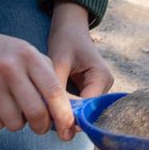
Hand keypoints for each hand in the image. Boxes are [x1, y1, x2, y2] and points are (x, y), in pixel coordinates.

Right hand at [0, 23, 75, 138]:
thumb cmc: (3, 54)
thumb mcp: (27, 54)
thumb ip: (48, 77)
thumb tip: (69, 110)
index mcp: (28, 56)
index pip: (53, 91)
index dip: (64, 115)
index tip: (68, 129)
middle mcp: (9, 69)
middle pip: (36, 113)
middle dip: (42, 126)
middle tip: (40, 126)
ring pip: (15, 124)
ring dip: (17, 123)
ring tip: (12, 108)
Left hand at [48, 2, 113, 122]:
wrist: (70, 27)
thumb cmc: (66, 40)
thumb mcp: (59, 61)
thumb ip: (56, 88)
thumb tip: (50, 114)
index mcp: (102, 77)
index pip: (87, 107)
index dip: (69, 116)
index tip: (48, 121)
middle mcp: (105, 85)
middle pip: (87, 112)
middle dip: (66, 116)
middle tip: (43, 121)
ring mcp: (99, 88)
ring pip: (82, 110)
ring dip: (65, 113)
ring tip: (44, 115)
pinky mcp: (91, 89)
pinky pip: (79, 104)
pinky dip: (65, 106)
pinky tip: (50, 107)